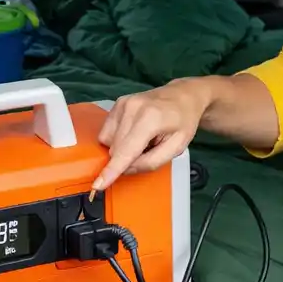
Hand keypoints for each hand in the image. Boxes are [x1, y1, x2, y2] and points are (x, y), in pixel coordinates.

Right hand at [94, 79, 211, 189]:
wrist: (184, 96)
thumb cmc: (183, 123)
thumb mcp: (176, 147)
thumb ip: (151, 162)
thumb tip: (126, 169)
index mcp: (150, 119)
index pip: (126, 150)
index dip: (112, 170)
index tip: (98, 185)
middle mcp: (132, 108)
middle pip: (116, 148)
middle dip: (128, 157)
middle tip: (149, 148)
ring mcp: (123, 103)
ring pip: (108, 141)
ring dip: (122, 147)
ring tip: (143, 138)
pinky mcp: (118, 103)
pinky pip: (107, 131)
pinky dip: (118, 138)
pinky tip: (134, 132)